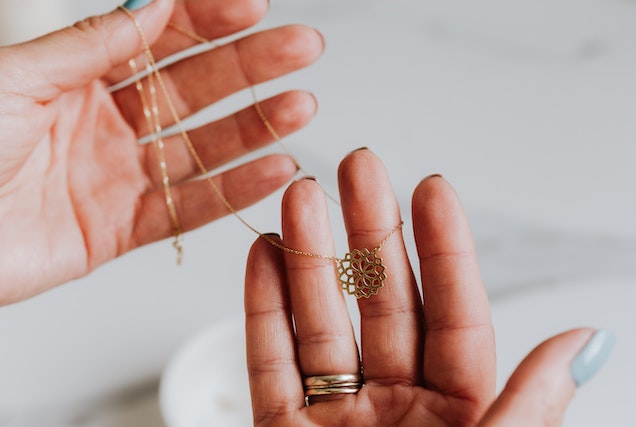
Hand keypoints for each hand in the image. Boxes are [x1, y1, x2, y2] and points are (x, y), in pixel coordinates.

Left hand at [0, 0, 322, 303]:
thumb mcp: (17, 79)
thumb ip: (91, 46)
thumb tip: (152, 4)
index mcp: (77, 79)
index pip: (158, 38)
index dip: (207, 18)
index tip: (252, 5)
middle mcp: (106, 124)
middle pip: (194, 88)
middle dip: (250, 66)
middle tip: (298, 48)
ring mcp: (118, 176)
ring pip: (202, 147)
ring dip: (255, 126)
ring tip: (298, 105)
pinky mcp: (121, 229)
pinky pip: (188, 209)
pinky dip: (235, 191)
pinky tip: (272, 169)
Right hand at [244, 149, 612, 425]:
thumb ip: (528, 410)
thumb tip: (585, 339)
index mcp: (462, 415)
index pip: (456, 315)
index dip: (443, 248)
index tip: (430, 186)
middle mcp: (399, 407)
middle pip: (383, 305)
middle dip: (367, 234)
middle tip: (356, 168)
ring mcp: (336, 417)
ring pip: (321, 323)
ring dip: (306, 257)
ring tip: (299, 197)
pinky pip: (269, 363)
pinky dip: (261, 308)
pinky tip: (261, 252)